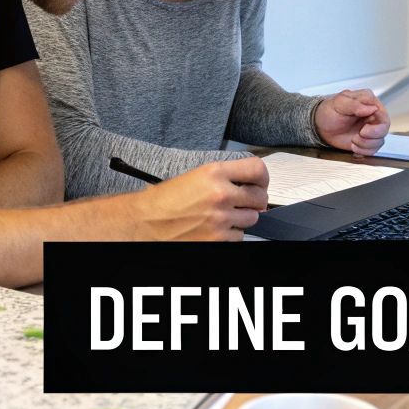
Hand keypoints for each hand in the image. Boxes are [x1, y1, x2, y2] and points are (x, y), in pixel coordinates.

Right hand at [130, 157, 269, 240]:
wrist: (145, 223)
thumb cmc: (164, 201)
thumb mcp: (195, 176)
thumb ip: (224, 177)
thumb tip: (249, 183)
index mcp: (214, 173)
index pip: (257, 169)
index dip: (262, 178)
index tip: (260, 183)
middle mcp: (221, 194)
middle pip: (260, 197)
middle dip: (254, 201)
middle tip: (244, 203)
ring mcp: (221, 218)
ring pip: (252, 219)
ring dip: (241, 219)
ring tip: (222, 216)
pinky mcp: (219, 239)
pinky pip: (239, 237)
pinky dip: (231, 234)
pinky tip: (215, 229)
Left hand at [314, 89, 389, 155]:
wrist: (320, 126)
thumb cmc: (328, 111)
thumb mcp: (339, 103)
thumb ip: (355, 104)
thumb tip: (371, 108)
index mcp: (368, 103)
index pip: (383, 114)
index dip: (377, 125)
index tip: (364, 128)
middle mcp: (372, 116)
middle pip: (384, 129)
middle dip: (372, 136)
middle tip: (360, 135)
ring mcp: (370, 129)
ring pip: (379, 141)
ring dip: (366, 144)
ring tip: (353, 140)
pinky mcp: (366, 140)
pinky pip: (373, 149)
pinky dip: (363, 151)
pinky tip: (354, 145)